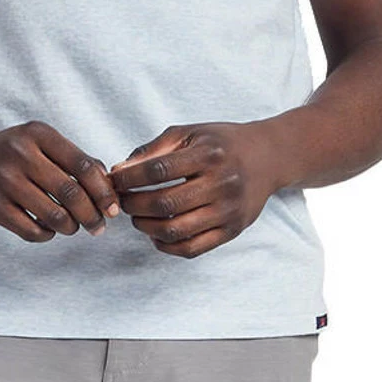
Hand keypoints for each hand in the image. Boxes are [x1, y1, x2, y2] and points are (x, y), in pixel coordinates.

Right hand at [0, 120, 121, 242]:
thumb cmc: (13, 151)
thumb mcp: (40, 142)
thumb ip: (73, 158)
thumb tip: (110, 185)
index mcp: (39, 135)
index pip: (83, 165)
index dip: (103, 191)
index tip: (113, 208)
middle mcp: (21, 155)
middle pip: (72, 193)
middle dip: (92, 215)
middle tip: (98, 226)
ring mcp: (5, 181)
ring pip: (54, 216)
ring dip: (71, 227)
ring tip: (74, 227)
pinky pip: (32, 230)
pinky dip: (47, 234)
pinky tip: (49, 229)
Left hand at [108, 121, 282, 258]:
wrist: (268, 157)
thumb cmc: (221, 142)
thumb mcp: (189, 133)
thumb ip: (154, 149)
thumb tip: (119, 170)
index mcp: (208, 155)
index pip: (158, 171)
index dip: (129, 178)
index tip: (114, 181)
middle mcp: (221, 183)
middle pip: (164, 203)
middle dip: (133, 204)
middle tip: (121, 201)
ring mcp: (228, 210)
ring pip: (175, 230)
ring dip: (146, 227)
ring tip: (136, 217)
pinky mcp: (232, 230)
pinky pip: (192, 248)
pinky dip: (167, 246)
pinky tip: (155, 234)